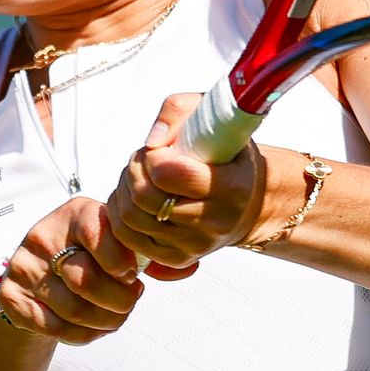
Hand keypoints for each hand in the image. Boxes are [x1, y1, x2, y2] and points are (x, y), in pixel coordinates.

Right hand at [0, 197, 145, 344]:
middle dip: (120, 301)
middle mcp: (43, 236)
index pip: (98, 234)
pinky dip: (83, 335)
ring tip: (115, 317)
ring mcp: (23, 267)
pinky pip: (55, 328)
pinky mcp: (11, 297)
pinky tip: (93, 327)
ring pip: (75, 310)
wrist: (41, 277)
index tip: (133, 277)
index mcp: (74, 213)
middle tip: (130, 303)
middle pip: (86, 281)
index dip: (121, 262)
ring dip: (105, 322)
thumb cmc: (87, 257)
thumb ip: (133, 250)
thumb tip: (170, 268)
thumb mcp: (110, 240)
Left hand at [105, 93, 266, 272]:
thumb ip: (178, 111)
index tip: (161, 149)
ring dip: (124, 189)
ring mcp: (196, 245)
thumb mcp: (213, 115)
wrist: (247, 200)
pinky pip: (128, 238)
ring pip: (131, 218)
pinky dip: (121, 212)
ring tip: (139, 176)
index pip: (170, 174)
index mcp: (232, 186)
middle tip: (144, 159)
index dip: (153, 156)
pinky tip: (135, 197)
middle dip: (134, 170)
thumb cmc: (227, 152)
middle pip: (144, 197)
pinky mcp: (177, 259)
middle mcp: (216, 222)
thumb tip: (151, 142)